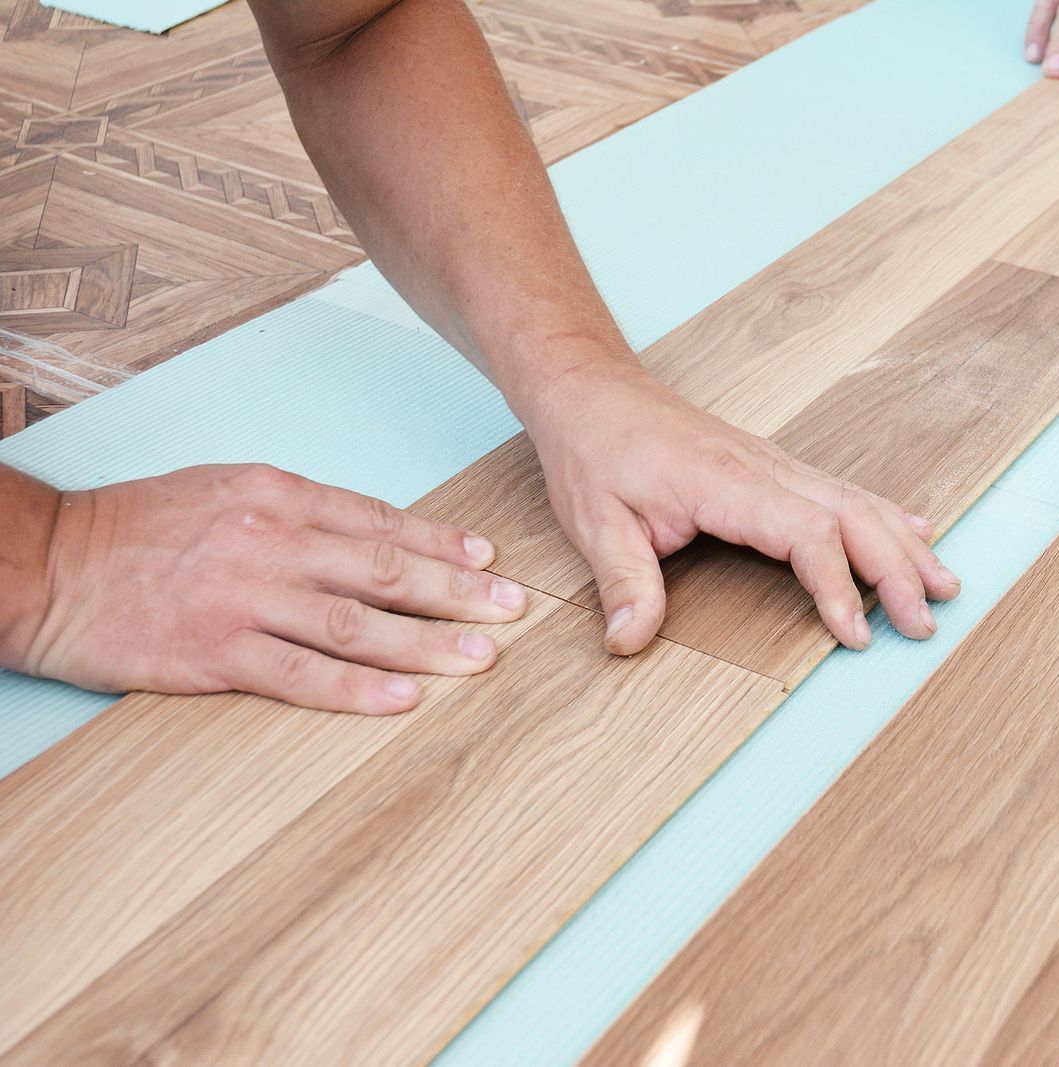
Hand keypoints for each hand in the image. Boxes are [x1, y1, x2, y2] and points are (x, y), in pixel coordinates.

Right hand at [18, 465, 528, 713]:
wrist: (48, 562)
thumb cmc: (138, 526)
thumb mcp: (225, 490)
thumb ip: (299, 512)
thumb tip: (375, 536)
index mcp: (276, 496)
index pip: (381, 522)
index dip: (443, 544)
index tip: (489, 561)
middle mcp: (271, 542)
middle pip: (386, 571)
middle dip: (458, 592)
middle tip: (511, 610)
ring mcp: (244, 599)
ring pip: (358, 624)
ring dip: (427, 644)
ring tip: (481, 659)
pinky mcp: (214, 654)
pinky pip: (302, 674)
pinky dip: (359, 689)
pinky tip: (404, 699)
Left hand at [523, 357, 960, 655]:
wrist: (591, 389)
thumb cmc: (596, 449)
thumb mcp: (596, 520)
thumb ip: (623, 581)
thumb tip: (628, 641)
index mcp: (727, 482)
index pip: (807, 533)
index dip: (837, 585)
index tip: (855, 635)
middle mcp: (765, 468)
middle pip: (853, 516)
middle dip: (897, 570)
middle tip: (926, 622)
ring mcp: (775, 463)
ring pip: (859, 502)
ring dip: (905, 545)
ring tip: (945, 585)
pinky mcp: (774, 467)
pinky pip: (843, 492)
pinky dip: (887, 516)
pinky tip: (916, 532)